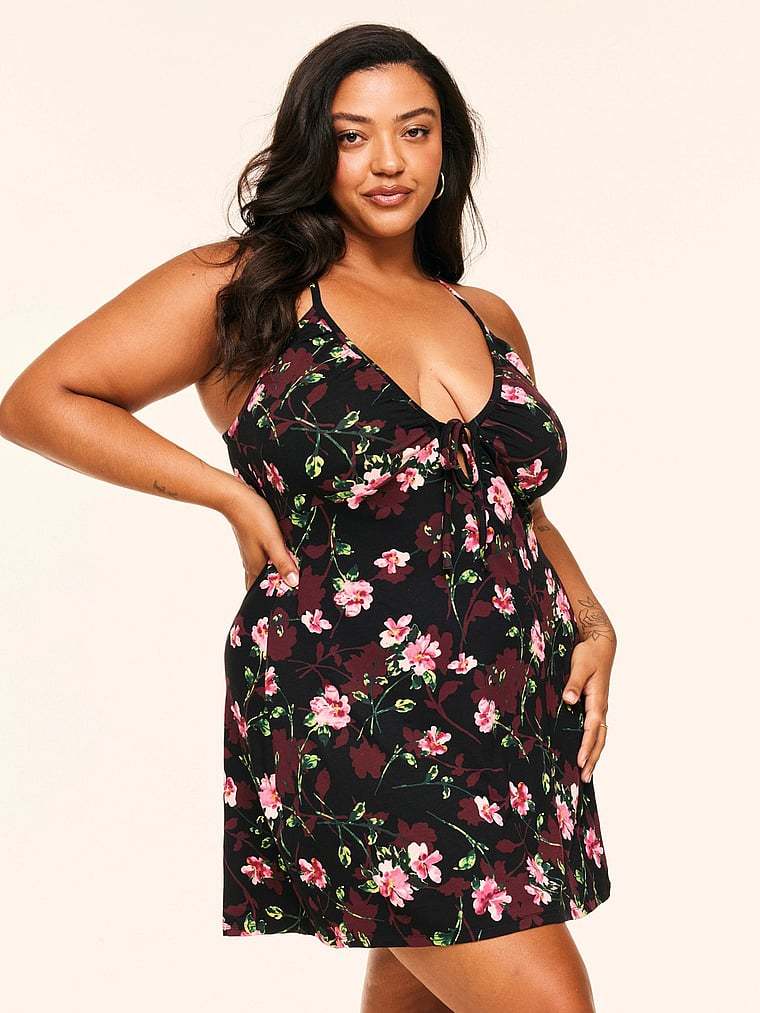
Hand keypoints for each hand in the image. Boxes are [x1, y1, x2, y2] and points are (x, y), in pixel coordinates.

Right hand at [224, 484, 299, 592]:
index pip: (262, 592)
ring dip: (273, 575)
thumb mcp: (273, 540)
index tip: (290, 602)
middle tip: (291, 593)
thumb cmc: (254, 518)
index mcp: (255, 567)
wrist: (235, 498)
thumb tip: (294, 583)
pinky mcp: (251, 542)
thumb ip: (283, 562)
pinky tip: (281, 557)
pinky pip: (262, 559)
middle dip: (274, 590)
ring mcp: (250, 553)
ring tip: (290, 577)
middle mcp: (251, 563)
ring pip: (262, 570)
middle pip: (261, 583)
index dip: (274, 598)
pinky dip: (271, 563)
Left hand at [562, 637, 614, 781]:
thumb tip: (569, 699)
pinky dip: (591, 743)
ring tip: (586, 771)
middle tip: (585, 778)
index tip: (580, 761)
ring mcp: (598, 707)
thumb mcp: (580, 666)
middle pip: (599, 739)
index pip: (592, 729)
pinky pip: (594, 729)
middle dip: (592, 758)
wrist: (600, 644)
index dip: (586, 746)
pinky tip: (583, 750)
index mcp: (597, 701)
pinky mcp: (594, 705)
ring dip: (593, 753)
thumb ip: (574, 683)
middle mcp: (600, 707)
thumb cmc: (590, 654)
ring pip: (599, 736)